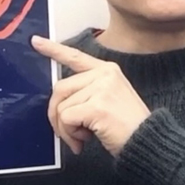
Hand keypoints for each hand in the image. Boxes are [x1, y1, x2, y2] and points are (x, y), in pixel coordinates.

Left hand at [31, 35, 150, 155]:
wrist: (147, 142)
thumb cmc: (128, 127)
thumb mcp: (110, 98)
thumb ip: (87, 92)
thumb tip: (59, 102)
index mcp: (107, 70)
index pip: (75, 56)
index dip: (53, 49)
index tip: (36, 42)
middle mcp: (103, 74)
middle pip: (60, 88)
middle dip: (56, 113)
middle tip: (66, 132)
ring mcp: (100, 88)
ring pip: (62, 106)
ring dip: (65, 128)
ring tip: (81, 138)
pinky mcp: (96, 106)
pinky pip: (66, 118)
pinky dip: (69, 134)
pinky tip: (83, 141)